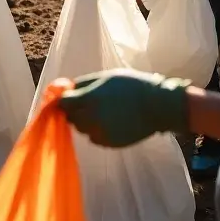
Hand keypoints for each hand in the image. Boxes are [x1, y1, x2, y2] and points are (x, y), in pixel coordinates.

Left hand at [59, 69, 190, 146]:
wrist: (156, 106)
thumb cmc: (131, 86)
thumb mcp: (106, 77)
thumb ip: (83, 83)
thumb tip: (67, 89)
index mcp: (90, 99)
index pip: (63, 103)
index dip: (63, 100)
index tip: (67, 97)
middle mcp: (92, 118)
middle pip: (71, 117)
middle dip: (74, 110)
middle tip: (86, 103)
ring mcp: (101, 133)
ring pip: (82, 129)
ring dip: (84, 121)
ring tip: (101, 111)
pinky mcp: (109, 143)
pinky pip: (94, 138)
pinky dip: (96, 131)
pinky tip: (109, 121)